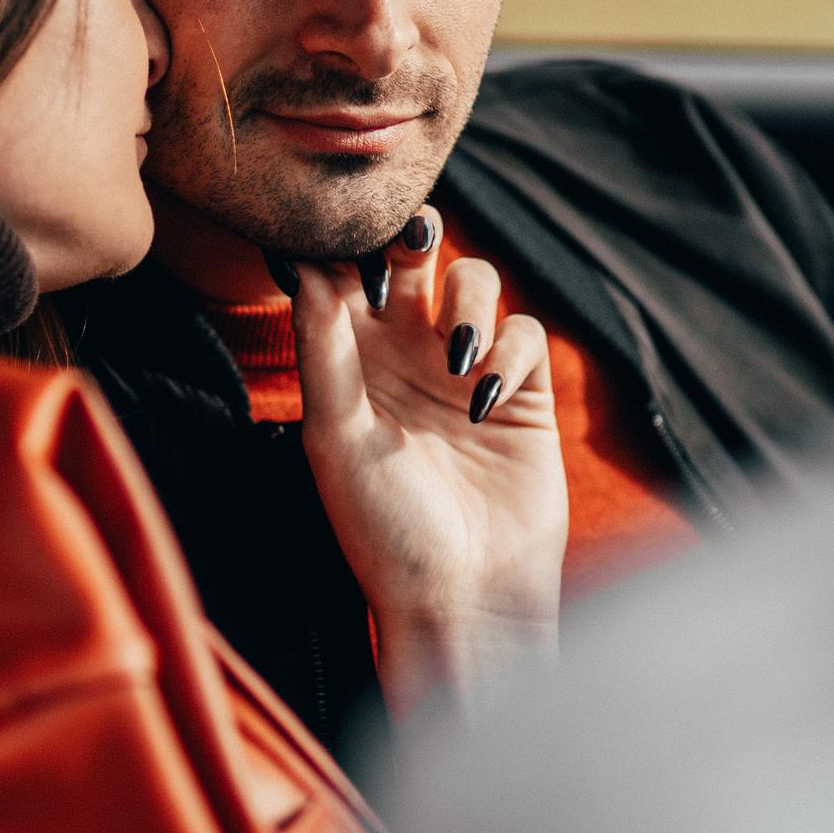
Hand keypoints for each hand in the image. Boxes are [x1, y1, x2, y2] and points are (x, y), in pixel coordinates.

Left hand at [286, 209, 567, 716]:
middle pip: (411, 257)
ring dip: (468, 297)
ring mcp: (467, 367)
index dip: (345, 244)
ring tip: (457, 354)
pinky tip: (485, 402)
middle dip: (412, 236)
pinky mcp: (525, 391)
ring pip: (474, 279)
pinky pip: (526, 331)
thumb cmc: (383, 527)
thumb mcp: (337, 436)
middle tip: (411, 236)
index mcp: (349, 360)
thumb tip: (308, 265)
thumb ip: (323, 350)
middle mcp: (406, 354)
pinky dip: (509, 351)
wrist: (461, 596)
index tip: (343, 240)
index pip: (344, 273)